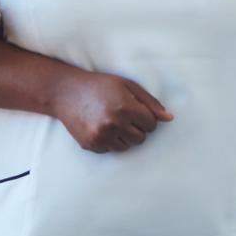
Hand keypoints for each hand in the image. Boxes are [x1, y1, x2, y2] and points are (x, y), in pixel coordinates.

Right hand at [52, 70, 172, 152]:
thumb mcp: (126, 85)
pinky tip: (100, 126)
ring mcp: (101, 136)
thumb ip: (150, 102)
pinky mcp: (91, 145)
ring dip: (124, 136)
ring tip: (111, 120)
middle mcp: (113, 124)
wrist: (65, 92)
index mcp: (125, 108)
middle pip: (141, 138)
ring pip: (127, 146)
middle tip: (122, 115)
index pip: (151, 124)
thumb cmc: (98, 85)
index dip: (145, 116)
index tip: (134, 109)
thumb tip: (169, 119)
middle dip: (136, 128)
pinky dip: (109, 141)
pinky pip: (111, 150)